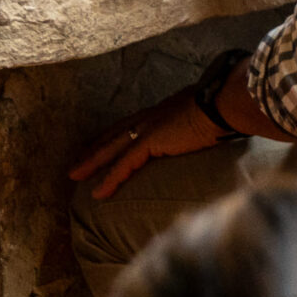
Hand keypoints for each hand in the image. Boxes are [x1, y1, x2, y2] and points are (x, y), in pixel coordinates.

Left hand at [67, 90, 227, 200]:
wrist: (221, 104)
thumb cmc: (219, 110)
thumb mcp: (200, 117)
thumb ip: (193, 126)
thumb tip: (202, 132)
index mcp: (159, 112)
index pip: (128, 125)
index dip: (111, 135)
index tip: (98, 143)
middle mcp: (148, 118)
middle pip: (112, 135)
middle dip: (93, 149)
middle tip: (76, 162)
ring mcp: (146, 128)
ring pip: (110, 149)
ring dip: (91, 162)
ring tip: (74, 176)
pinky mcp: (149, 141)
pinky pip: (124, 165)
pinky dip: (110, 179)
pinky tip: (97, 193)